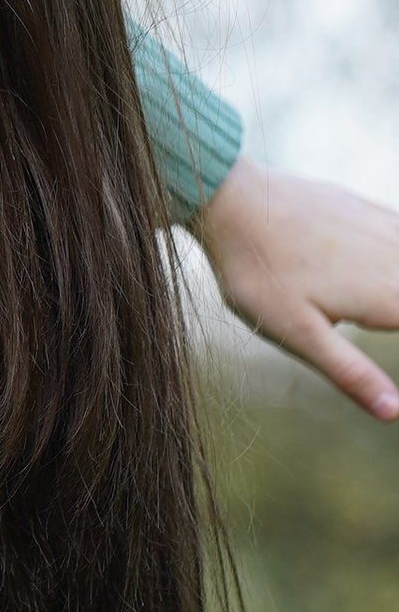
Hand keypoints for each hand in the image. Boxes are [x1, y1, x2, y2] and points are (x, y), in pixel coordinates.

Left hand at [196, 158, 398, 423]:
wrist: (229, 200)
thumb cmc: (258, 274)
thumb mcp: (298, 334)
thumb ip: (350, 372)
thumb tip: (394, 412)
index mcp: (390, 296)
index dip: (397, 333)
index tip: (368, 331)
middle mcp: (398, 258)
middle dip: (395, 317)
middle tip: (353, 321)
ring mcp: (387, 228)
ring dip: (394, 291)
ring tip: (357, 305)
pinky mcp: (370, 210)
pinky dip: (393, 261)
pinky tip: (380, 271)